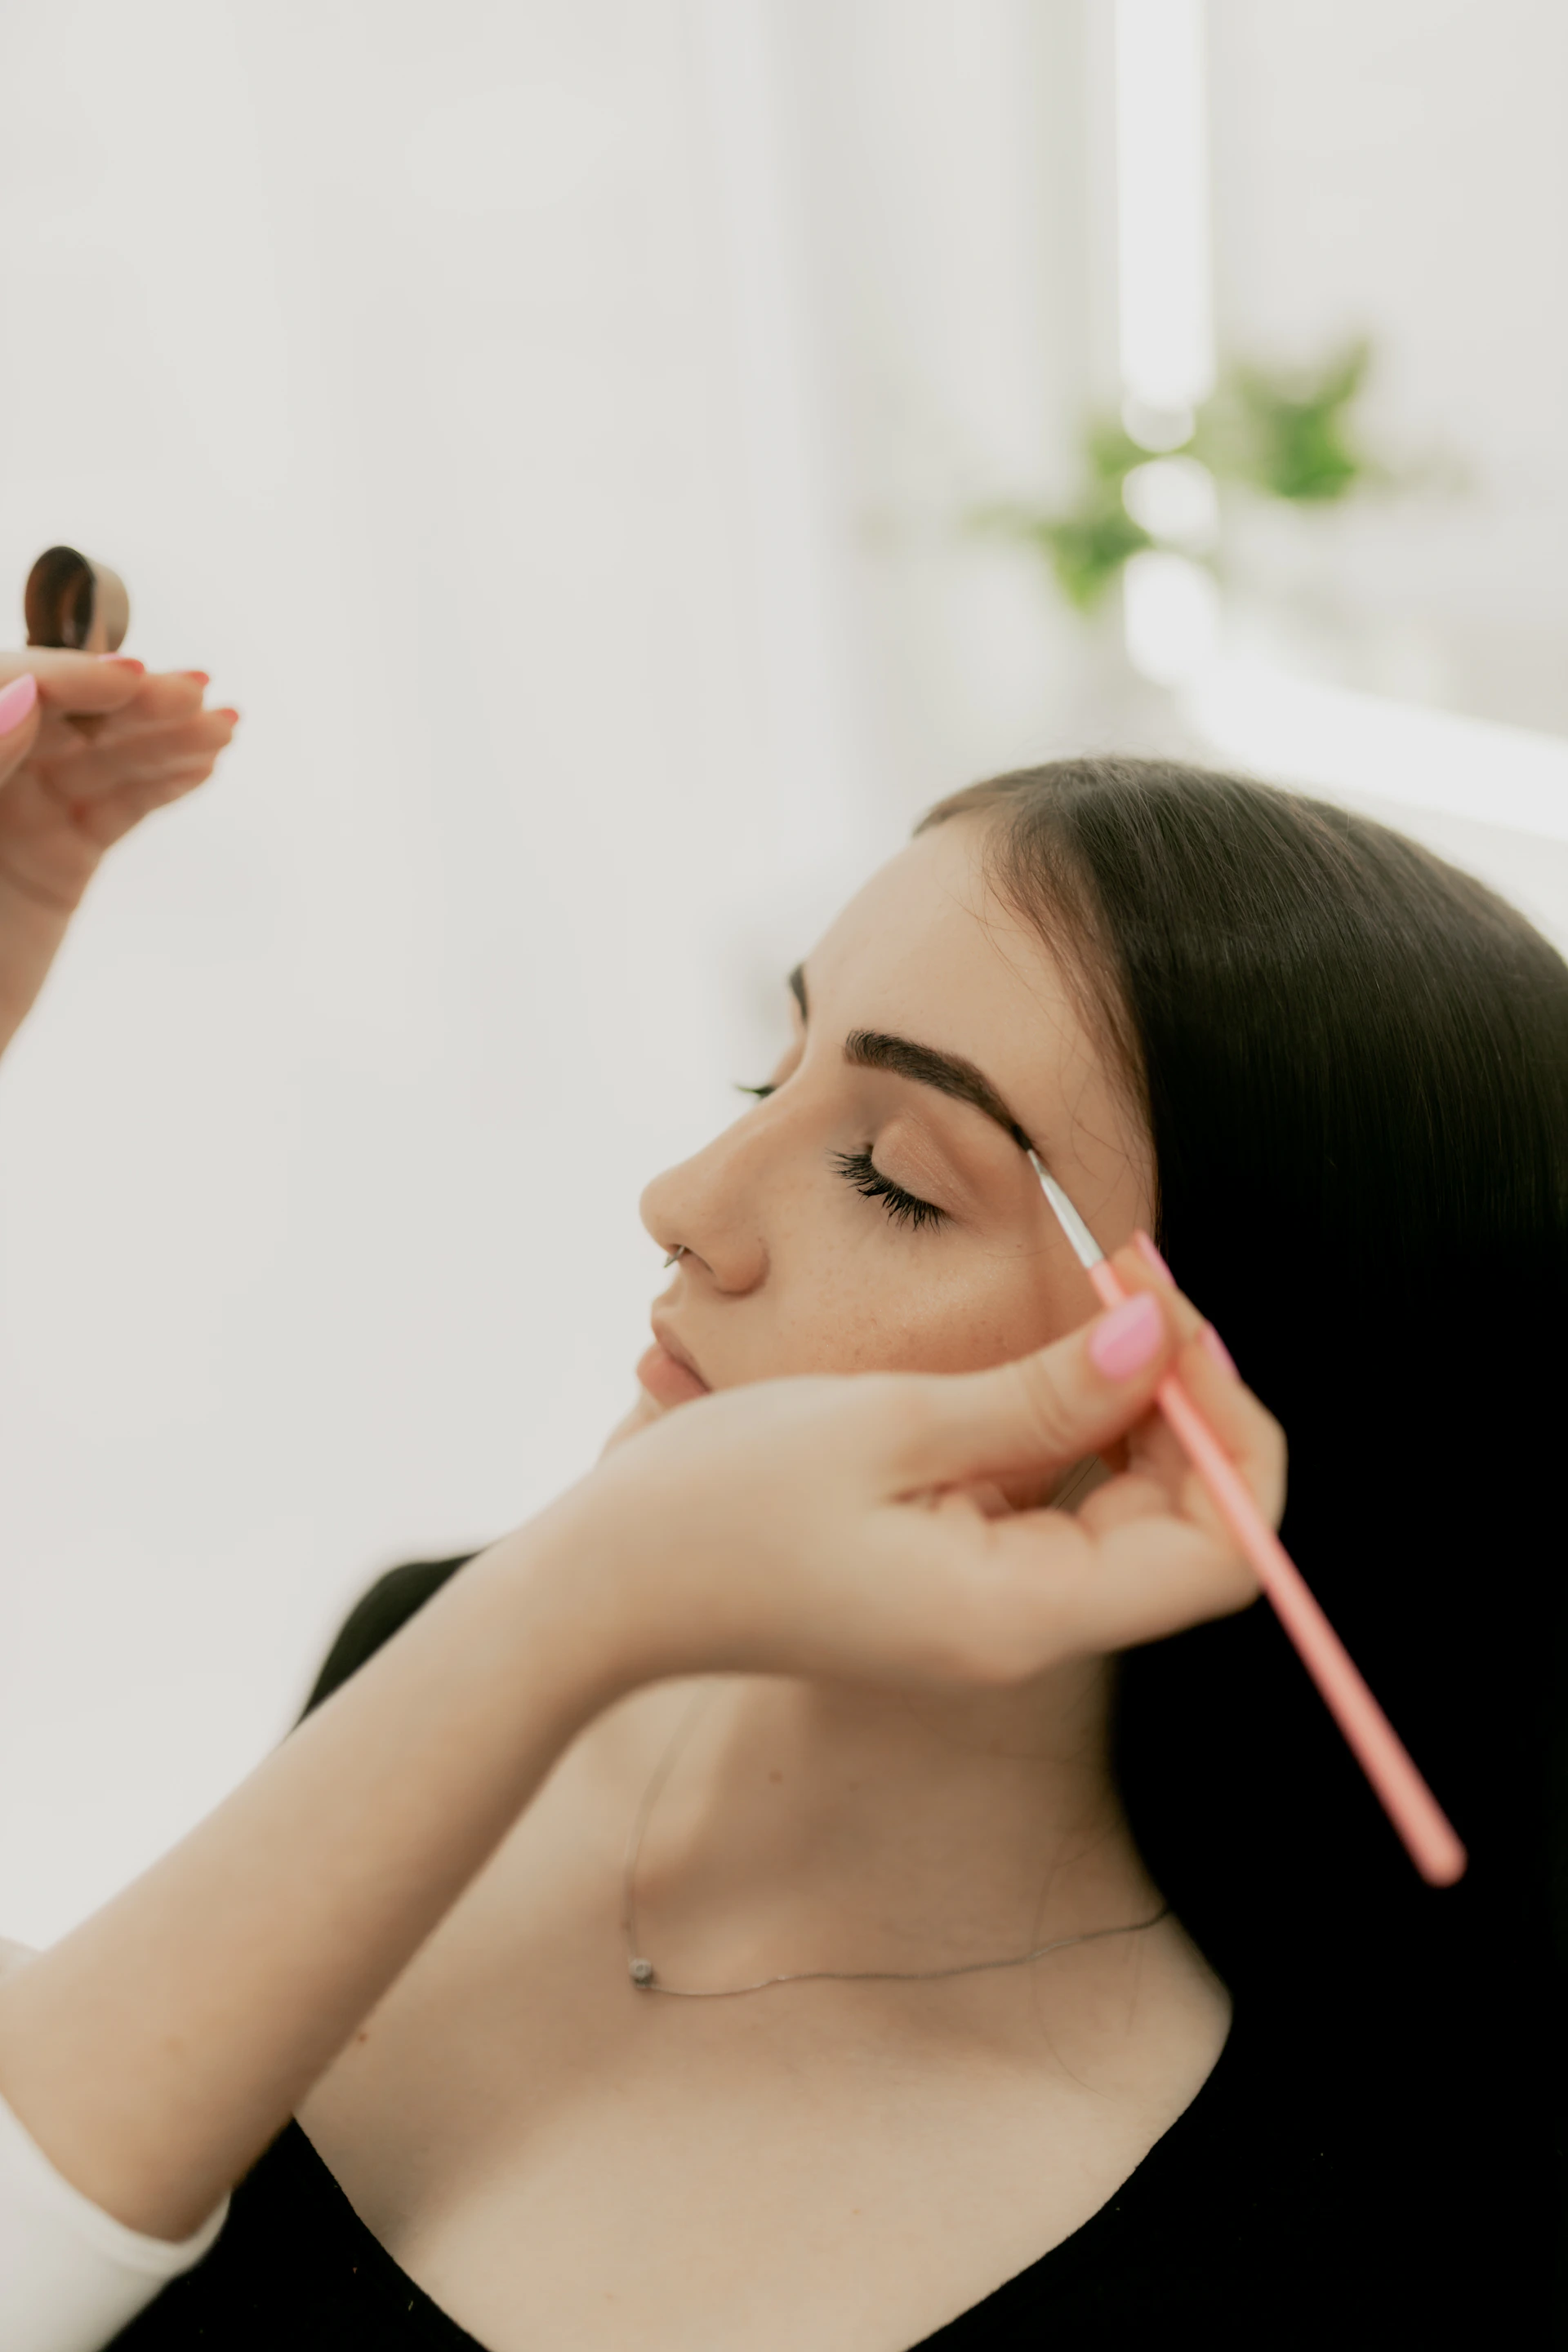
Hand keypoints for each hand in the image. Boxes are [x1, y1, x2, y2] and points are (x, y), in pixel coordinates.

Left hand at [0, 650, 238, 1052]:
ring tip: (226, 727)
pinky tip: (202, 768)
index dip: (72, 677)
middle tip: (199, 698)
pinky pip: (117, 808)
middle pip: (68, 715)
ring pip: (103, 759)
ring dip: (167, 738)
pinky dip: (161, 786)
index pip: (12, 685)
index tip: (130, 681)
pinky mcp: (61, 856)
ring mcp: (24, 810)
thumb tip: (27, 693)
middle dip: (135, 702)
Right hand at [548, 1248, 1281, 1694]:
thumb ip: (1041, 1397)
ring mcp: (988, 1614)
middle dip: (1190, 1408)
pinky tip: (1044, 1361)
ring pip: (1126, 1520)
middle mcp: (1023, 1633)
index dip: (1236, 1438)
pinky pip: (1055, 1515)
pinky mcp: (952, 1584)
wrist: (599, 1588)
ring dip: (1135, 1413)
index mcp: (1021, 1613)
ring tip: (1103, 1303)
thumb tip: (1158, 1343)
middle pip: (1185, 1536)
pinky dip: (1071, 1435)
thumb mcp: (889, 1424)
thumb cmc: (721, 1504)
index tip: (1179, 1326)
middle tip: (1144, 1288)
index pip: (1221, 1556)